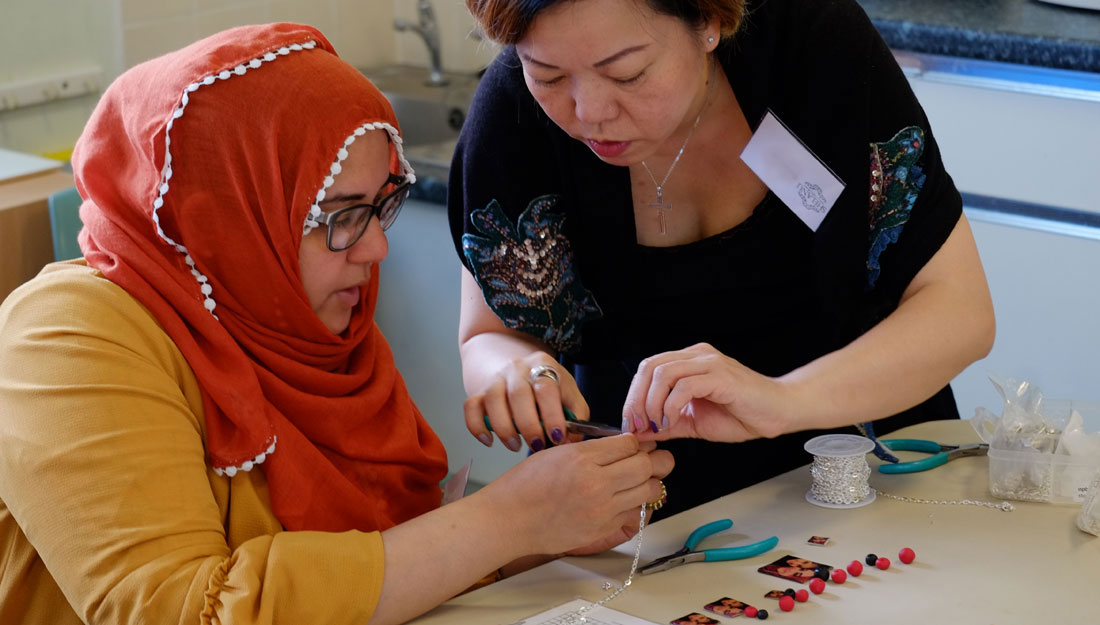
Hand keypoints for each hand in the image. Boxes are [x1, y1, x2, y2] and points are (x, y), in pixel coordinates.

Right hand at [463, 352, 589, 451]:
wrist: (519, 371)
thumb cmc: (548, 390)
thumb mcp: (569, 396)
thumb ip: (575, 418)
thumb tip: (568, 442)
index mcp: (543, 364)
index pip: (546, 387)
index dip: (551, 414)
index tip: (557, 437)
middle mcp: (517, 368)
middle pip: (518, 394)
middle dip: (528, 426)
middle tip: (538, 445)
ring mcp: (496, 379)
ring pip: (492, 400)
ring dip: (504, 428)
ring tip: (515, 445)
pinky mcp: (479, 392)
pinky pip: (471, 407)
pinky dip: (476, 426)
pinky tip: (489, 441)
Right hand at [476, 435, 672, 556]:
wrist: (509, 519)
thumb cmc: (524, 485)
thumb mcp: (556, 452)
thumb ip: (590, 448)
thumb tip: (621, 445)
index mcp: (582, 457)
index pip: (630, 443)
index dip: (640, 442)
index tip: (642, 443)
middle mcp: (596, 482)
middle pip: (647, 465)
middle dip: (657, 460)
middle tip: (657, 459)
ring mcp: (601, 508)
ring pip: (649, 490)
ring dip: (650, 482)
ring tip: (642, 480)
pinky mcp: (602, 529)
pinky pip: (634, 513)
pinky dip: (634, 504)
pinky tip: (624, 499)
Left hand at [621, 343, 792, 442]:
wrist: (778, 413)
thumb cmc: (741, 414)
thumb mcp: (693, 422)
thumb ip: (666, 424)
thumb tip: (639, 432)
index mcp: (688, 362)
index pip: (647, 369)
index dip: (632, 396)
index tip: (630, 424)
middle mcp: (696, 356)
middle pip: (649, 366)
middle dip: (636, 399)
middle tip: (637, 425)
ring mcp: (708, 363)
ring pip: (663, 372)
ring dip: (652, 403)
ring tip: (657, 425)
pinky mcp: (720, 376)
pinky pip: (684, 386)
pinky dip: (671, 406)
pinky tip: (672, 421)